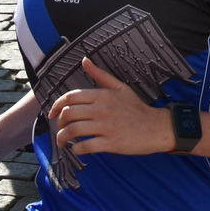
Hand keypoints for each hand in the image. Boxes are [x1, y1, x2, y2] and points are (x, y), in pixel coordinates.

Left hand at [50, 59, 173, 156]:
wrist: (156, 127)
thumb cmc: (137, 108)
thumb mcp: (120, 87)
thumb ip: (100, 75)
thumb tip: (84, 60)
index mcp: (103, 95)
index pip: (71, 97)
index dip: (56, 105)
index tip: (52, 114)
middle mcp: (102, 109)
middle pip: (68, 114)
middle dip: (59, 124)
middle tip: (61, 129)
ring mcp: (106, 127)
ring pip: (73, 131)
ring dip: (63, 138)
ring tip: (64, 142)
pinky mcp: (110, 143)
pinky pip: (85, 147)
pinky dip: (77, 150)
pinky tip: (78, 149)